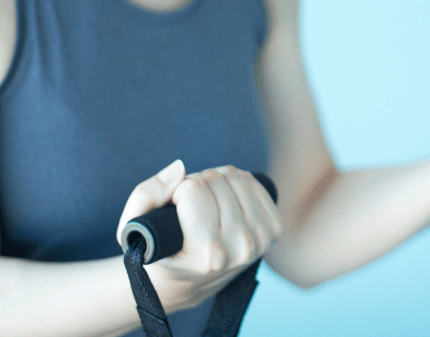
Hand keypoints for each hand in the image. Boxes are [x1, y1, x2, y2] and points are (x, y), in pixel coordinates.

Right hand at [116, 161, 283, 311]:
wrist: (187, 282)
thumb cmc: (159, 250)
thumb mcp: (135, 227)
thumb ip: (148, 194)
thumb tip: (181, 167)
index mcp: (209, 254)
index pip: (194, 189)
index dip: (177, 192)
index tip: (174, 210)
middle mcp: (240, 249)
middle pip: (216, 180)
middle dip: (197, 184)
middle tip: (190, 208)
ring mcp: (261, 239)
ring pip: (236, 177)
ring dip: (216, 181)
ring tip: (205, 204)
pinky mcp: (274, 229)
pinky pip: (253, 181)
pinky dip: (236, 182)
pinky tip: (225, 201)